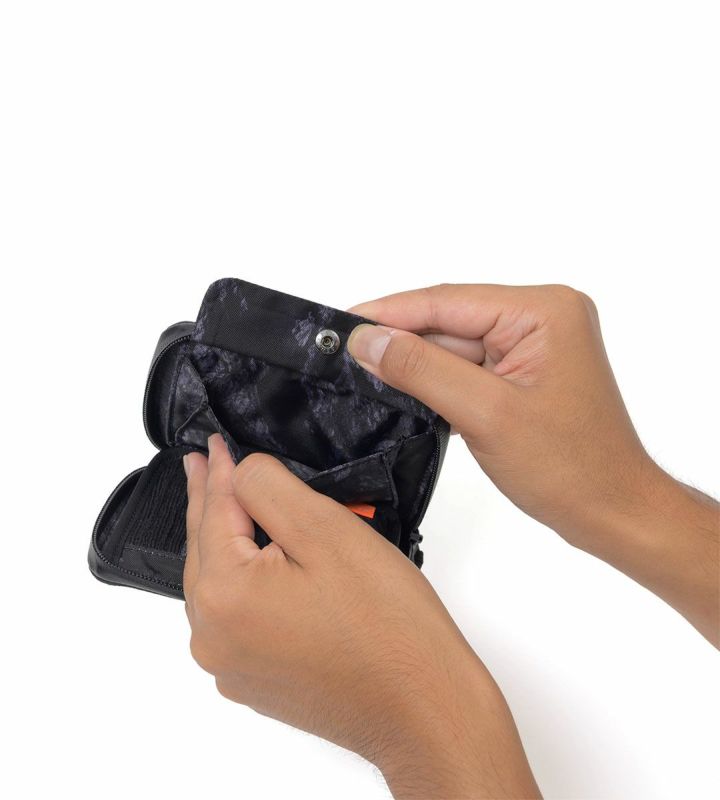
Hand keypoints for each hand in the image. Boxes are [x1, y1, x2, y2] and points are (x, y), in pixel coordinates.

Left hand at [183, 434, 539, 798]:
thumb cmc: (387, 626)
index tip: (214, 444)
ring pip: (216, 585)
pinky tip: (256, 562)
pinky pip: (233, 618)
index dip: (219, 472)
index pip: (214, 513)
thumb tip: (242, 473)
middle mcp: (212, 638)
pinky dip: (241, 582)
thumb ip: (270, 488)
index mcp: (224, 596)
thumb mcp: (326, 531)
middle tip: (203, 465)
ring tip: (226, 505)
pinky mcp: (253, 683)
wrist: (424, 712)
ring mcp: (230, 667)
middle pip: (205, 550)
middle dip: (210, 503)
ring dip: (224, 542)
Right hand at [347, 284, 718, 644]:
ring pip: (453, 343)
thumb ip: (422, 369)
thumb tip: (366, 340)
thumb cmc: (571, 468)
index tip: (343, 323)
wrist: (613, 511)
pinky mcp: (522, 370)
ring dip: (414, 361)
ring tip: (362, 371)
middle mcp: (541, 316)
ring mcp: (533, 343)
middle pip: (449, 319)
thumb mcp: (485, 414)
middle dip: (398, 338)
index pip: (448, 302)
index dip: (390, 312)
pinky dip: (434, 377)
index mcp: (543, 311)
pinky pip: (467, 364)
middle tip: (342, 352)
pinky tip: (400, 385)